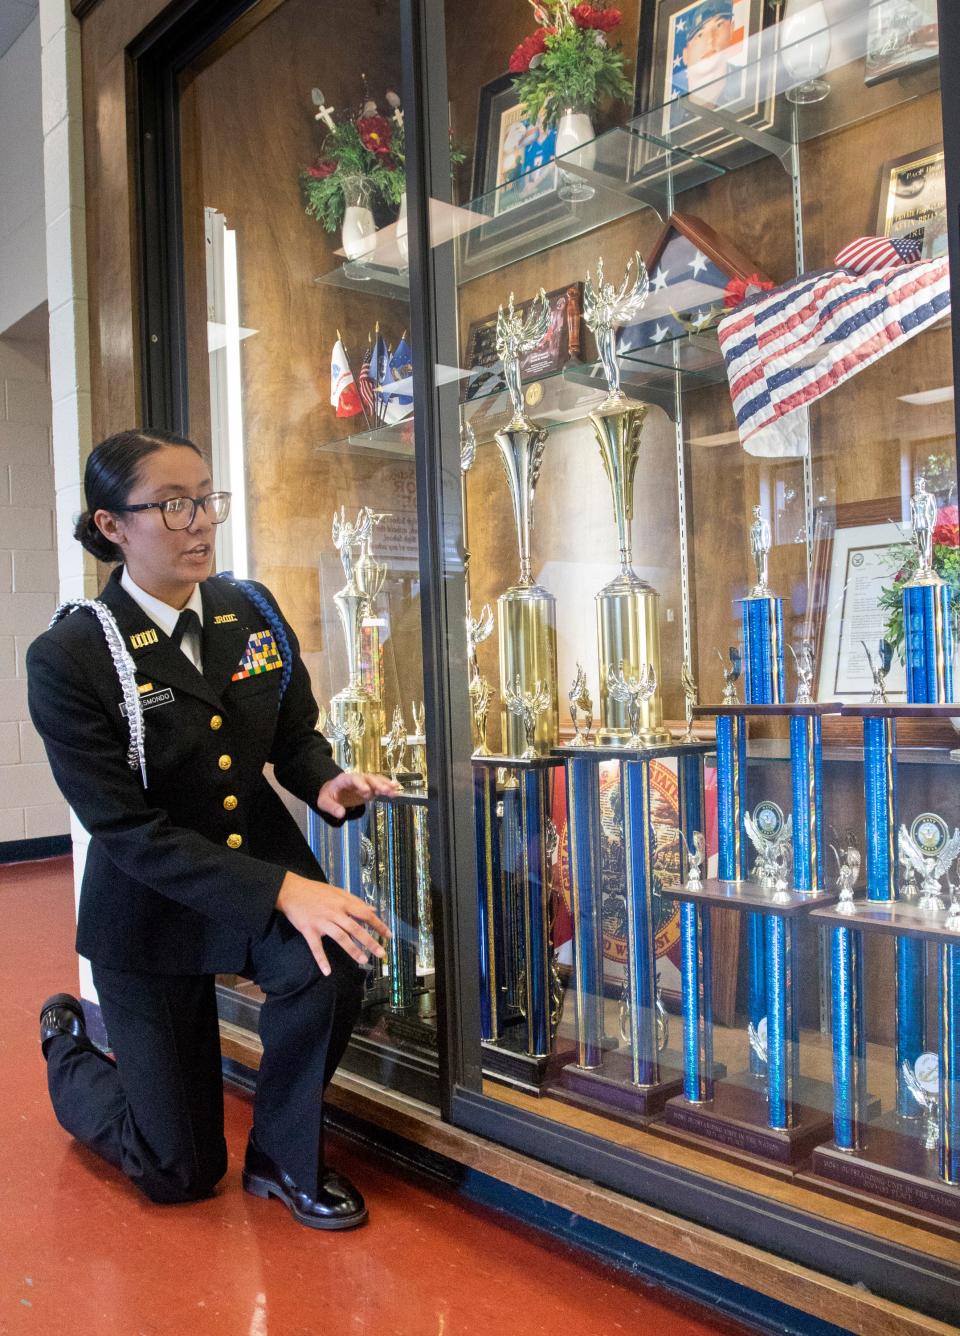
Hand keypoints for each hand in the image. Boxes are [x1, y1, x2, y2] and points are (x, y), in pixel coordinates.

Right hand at [276, 872, 390, 975]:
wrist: (291, 890)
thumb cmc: (316, 891)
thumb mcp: (338, 891)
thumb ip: (356, 901)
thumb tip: (373, 908)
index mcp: (343, 902)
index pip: (365, 914)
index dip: (378, 925)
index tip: (388, 935)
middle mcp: (334, 912)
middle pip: (355, 928)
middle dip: (370, 941)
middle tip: (382, 953)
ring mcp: (322, 922)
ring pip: (340, 938)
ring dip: (353, 950)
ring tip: (364, 961)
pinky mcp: (308, 930)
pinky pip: (316, 947)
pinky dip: (321, 960)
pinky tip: (327, 972)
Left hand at [317, 771, 400, 819]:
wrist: (333, 791)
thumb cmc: (328, 796)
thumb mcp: (324, 802)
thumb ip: (332, 807)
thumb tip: (341, 814)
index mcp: (344, 780)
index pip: (353, 778)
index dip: (360, 783)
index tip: (367, 791)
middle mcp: (357, 779)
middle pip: (368, 778)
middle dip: (377, 784)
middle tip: (386, 790)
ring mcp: (364, 783)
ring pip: (376, 781)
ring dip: (385, 785)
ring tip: (394, 790)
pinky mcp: (370, 788)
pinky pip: (379, 786)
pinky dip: (387, 787)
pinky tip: (396, 790)